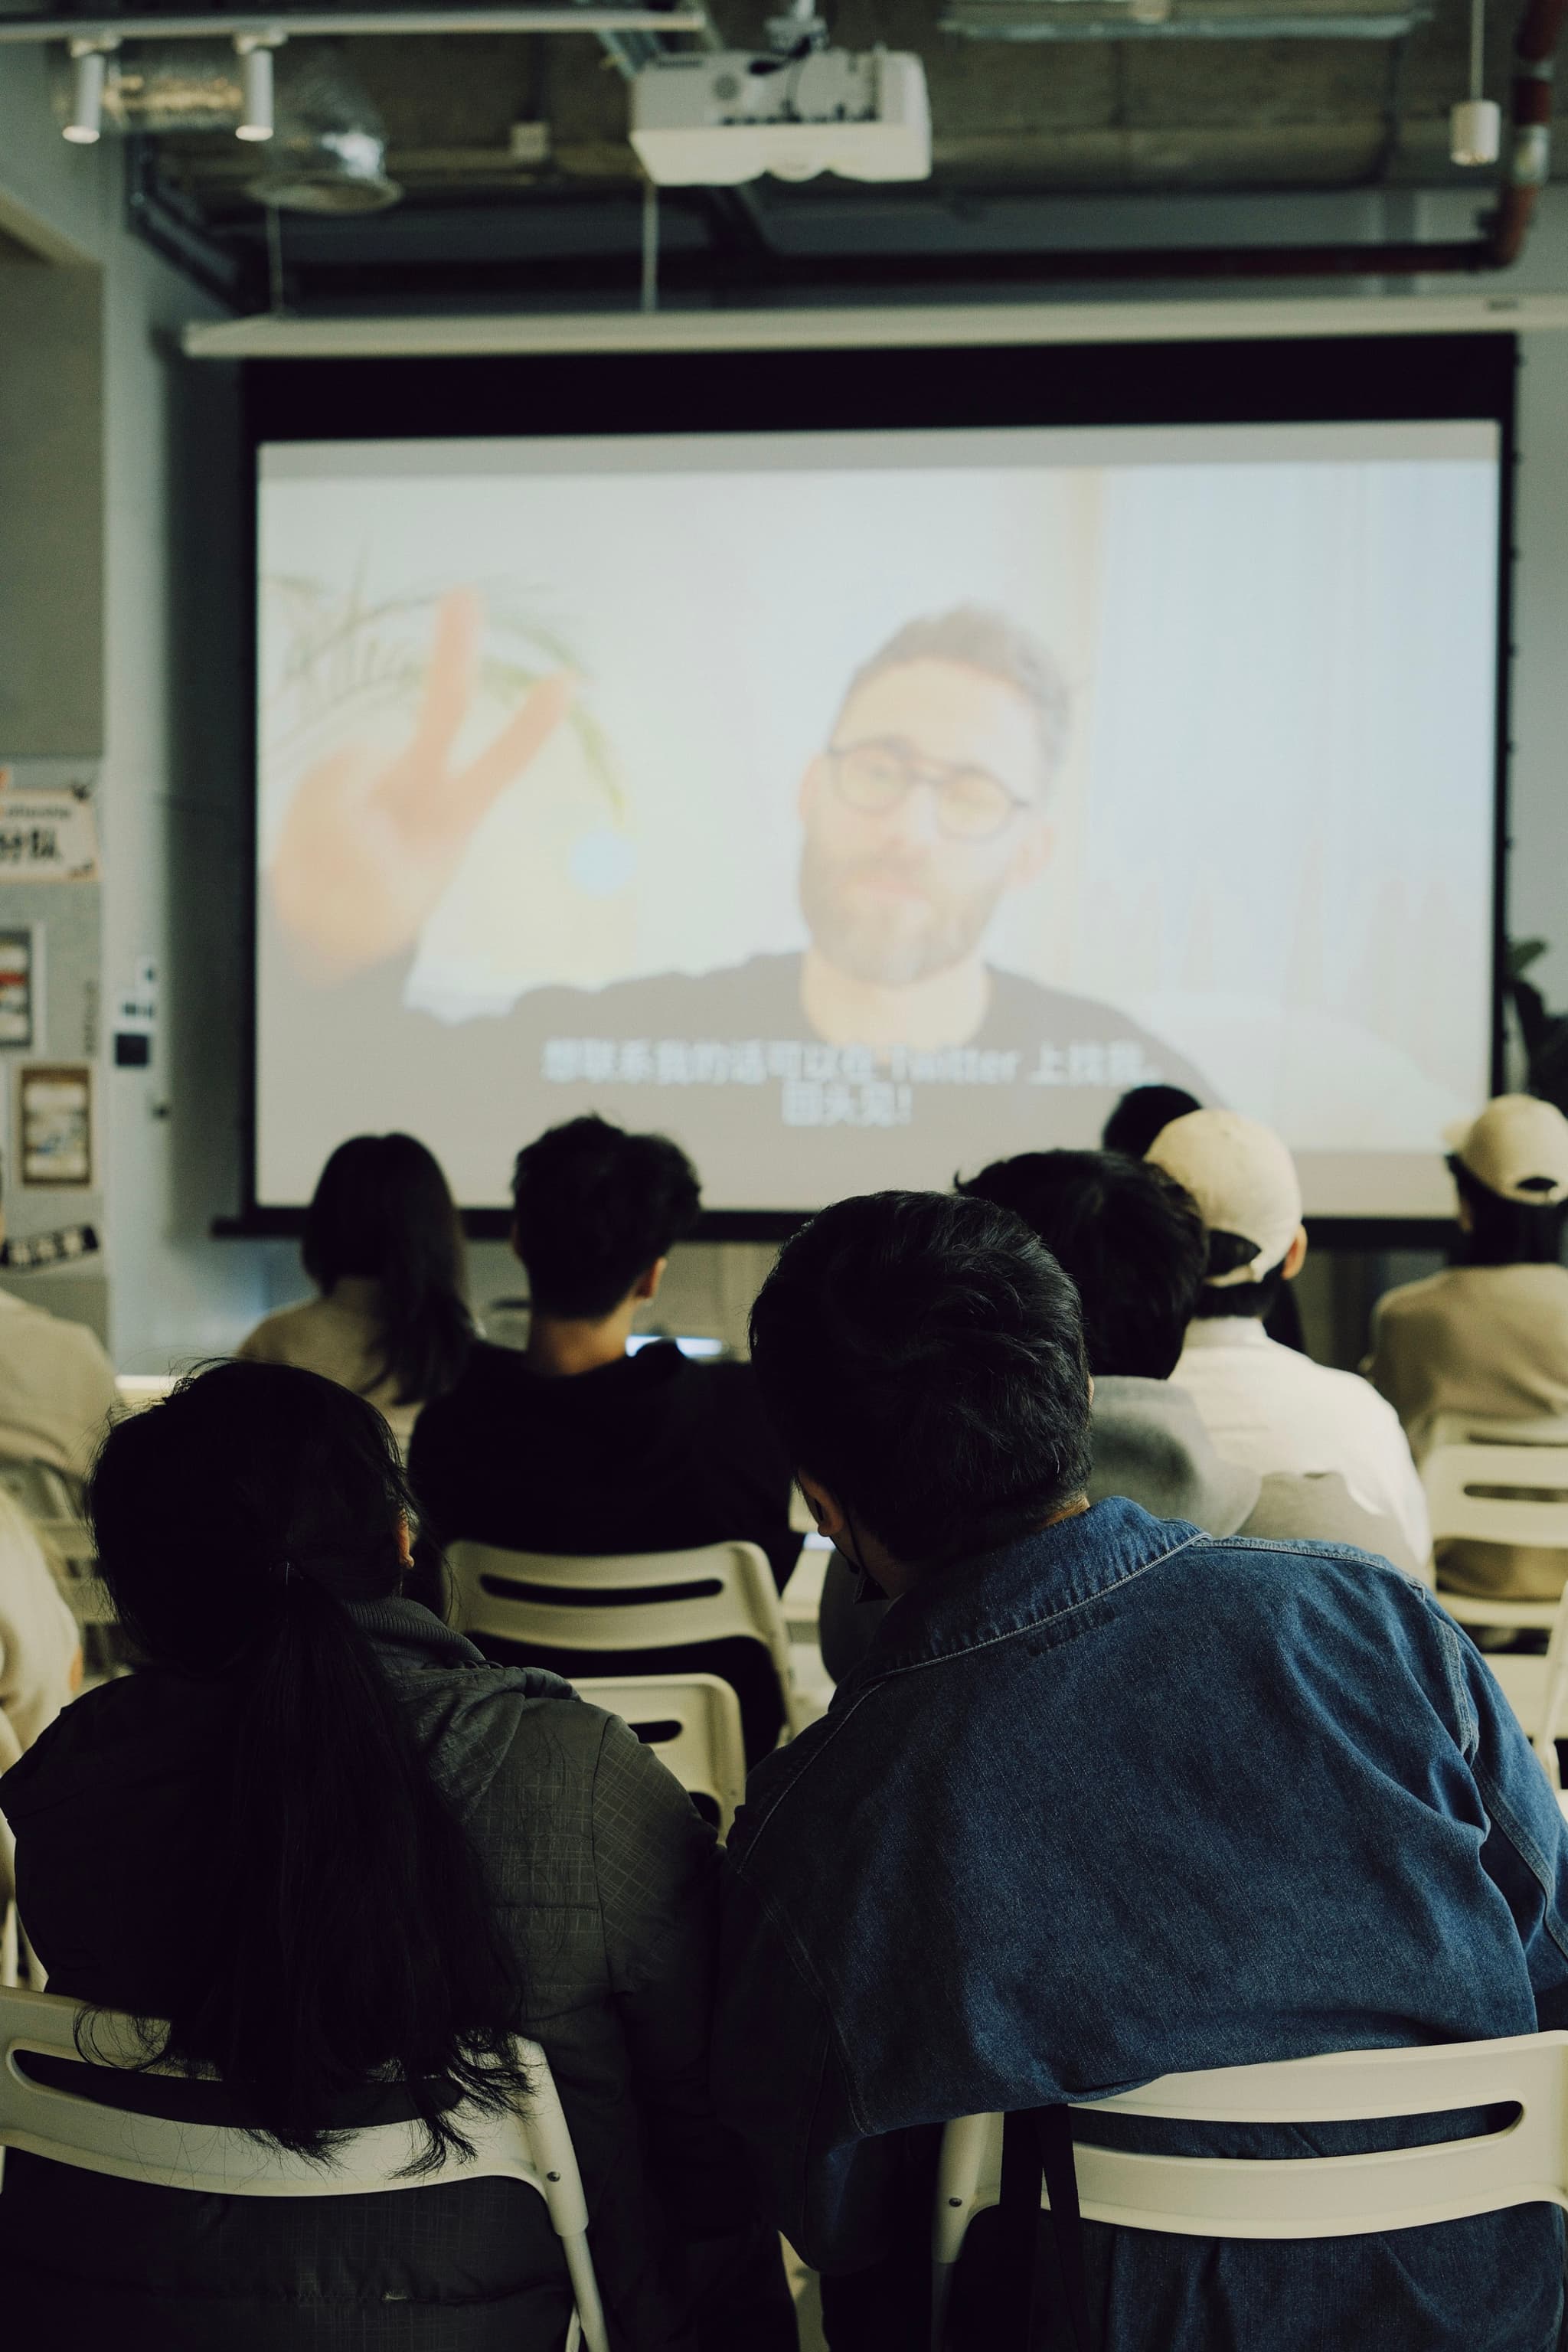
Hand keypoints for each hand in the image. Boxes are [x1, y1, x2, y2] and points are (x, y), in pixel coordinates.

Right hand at [270, 587, 574, 974]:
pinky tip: (316, 851)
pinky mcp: (325, 776)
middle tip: (464, 595)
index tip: (567, 682)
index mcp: (453, 815)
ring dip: (336, 824)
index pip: (500, 767)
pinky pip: (315, 786)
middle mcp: (416, 781)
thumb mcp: (384, 901)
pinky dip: (310, 824)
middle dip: (453, 653)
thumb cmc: (372, 911)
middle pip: (443, 712)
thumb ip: (369, 850)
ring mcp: (369, 774)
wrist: (326, 924)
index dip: (531, 727)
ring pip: (350, 773)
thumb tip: (349, 789)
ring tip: (339, 867)